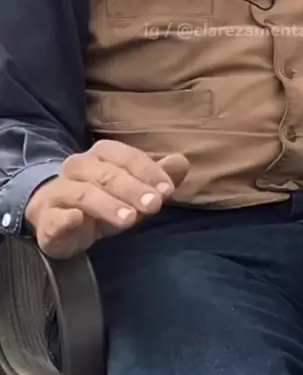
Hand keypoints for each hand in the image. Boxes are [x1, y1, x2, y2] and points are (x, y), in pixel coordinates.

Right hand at [25, 141, 189, 258]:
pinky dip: (66, 217)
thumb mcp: (134, 190)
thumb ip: (158, 176)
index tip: (168, 190)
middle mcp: (79, 166)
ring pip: (83, 193)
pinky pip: (55, 215)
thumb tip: (183, 162)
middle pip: (107, 174)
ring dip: (108, 205)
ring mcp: (60, 191)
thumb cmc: (103, 201)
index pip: (127, 156)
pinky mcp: (47, 217)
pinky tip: (77, 219)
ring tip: (129, 220)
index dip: (149, 171)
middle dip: (133, 189)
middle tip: (154, 205)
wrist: (56, 218)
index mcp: (102, 154)